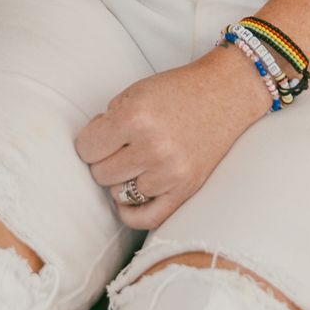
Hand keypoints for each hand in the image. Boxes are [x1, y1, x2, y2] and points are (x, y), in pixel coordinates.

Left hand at [76, 47, 273, 229]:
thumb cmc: (175, 91)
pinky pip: (147, 218)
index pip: (86, 148)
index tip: (100, 135)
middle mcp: (153, 148)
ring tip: (134, 161)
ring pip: (119, 194)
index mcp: (135, 118)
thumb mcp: (133, 93)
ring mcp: (171, 172)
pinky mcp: (186, 189)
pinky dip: (131, 213)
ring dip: (122, 179)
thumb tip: (89, 153)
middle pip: (100, 173)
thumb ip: (107, 122)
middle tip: (120, 146)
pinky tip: (127, 201)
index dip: (90, 141)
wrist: (223, 94)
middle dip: (104, 159)